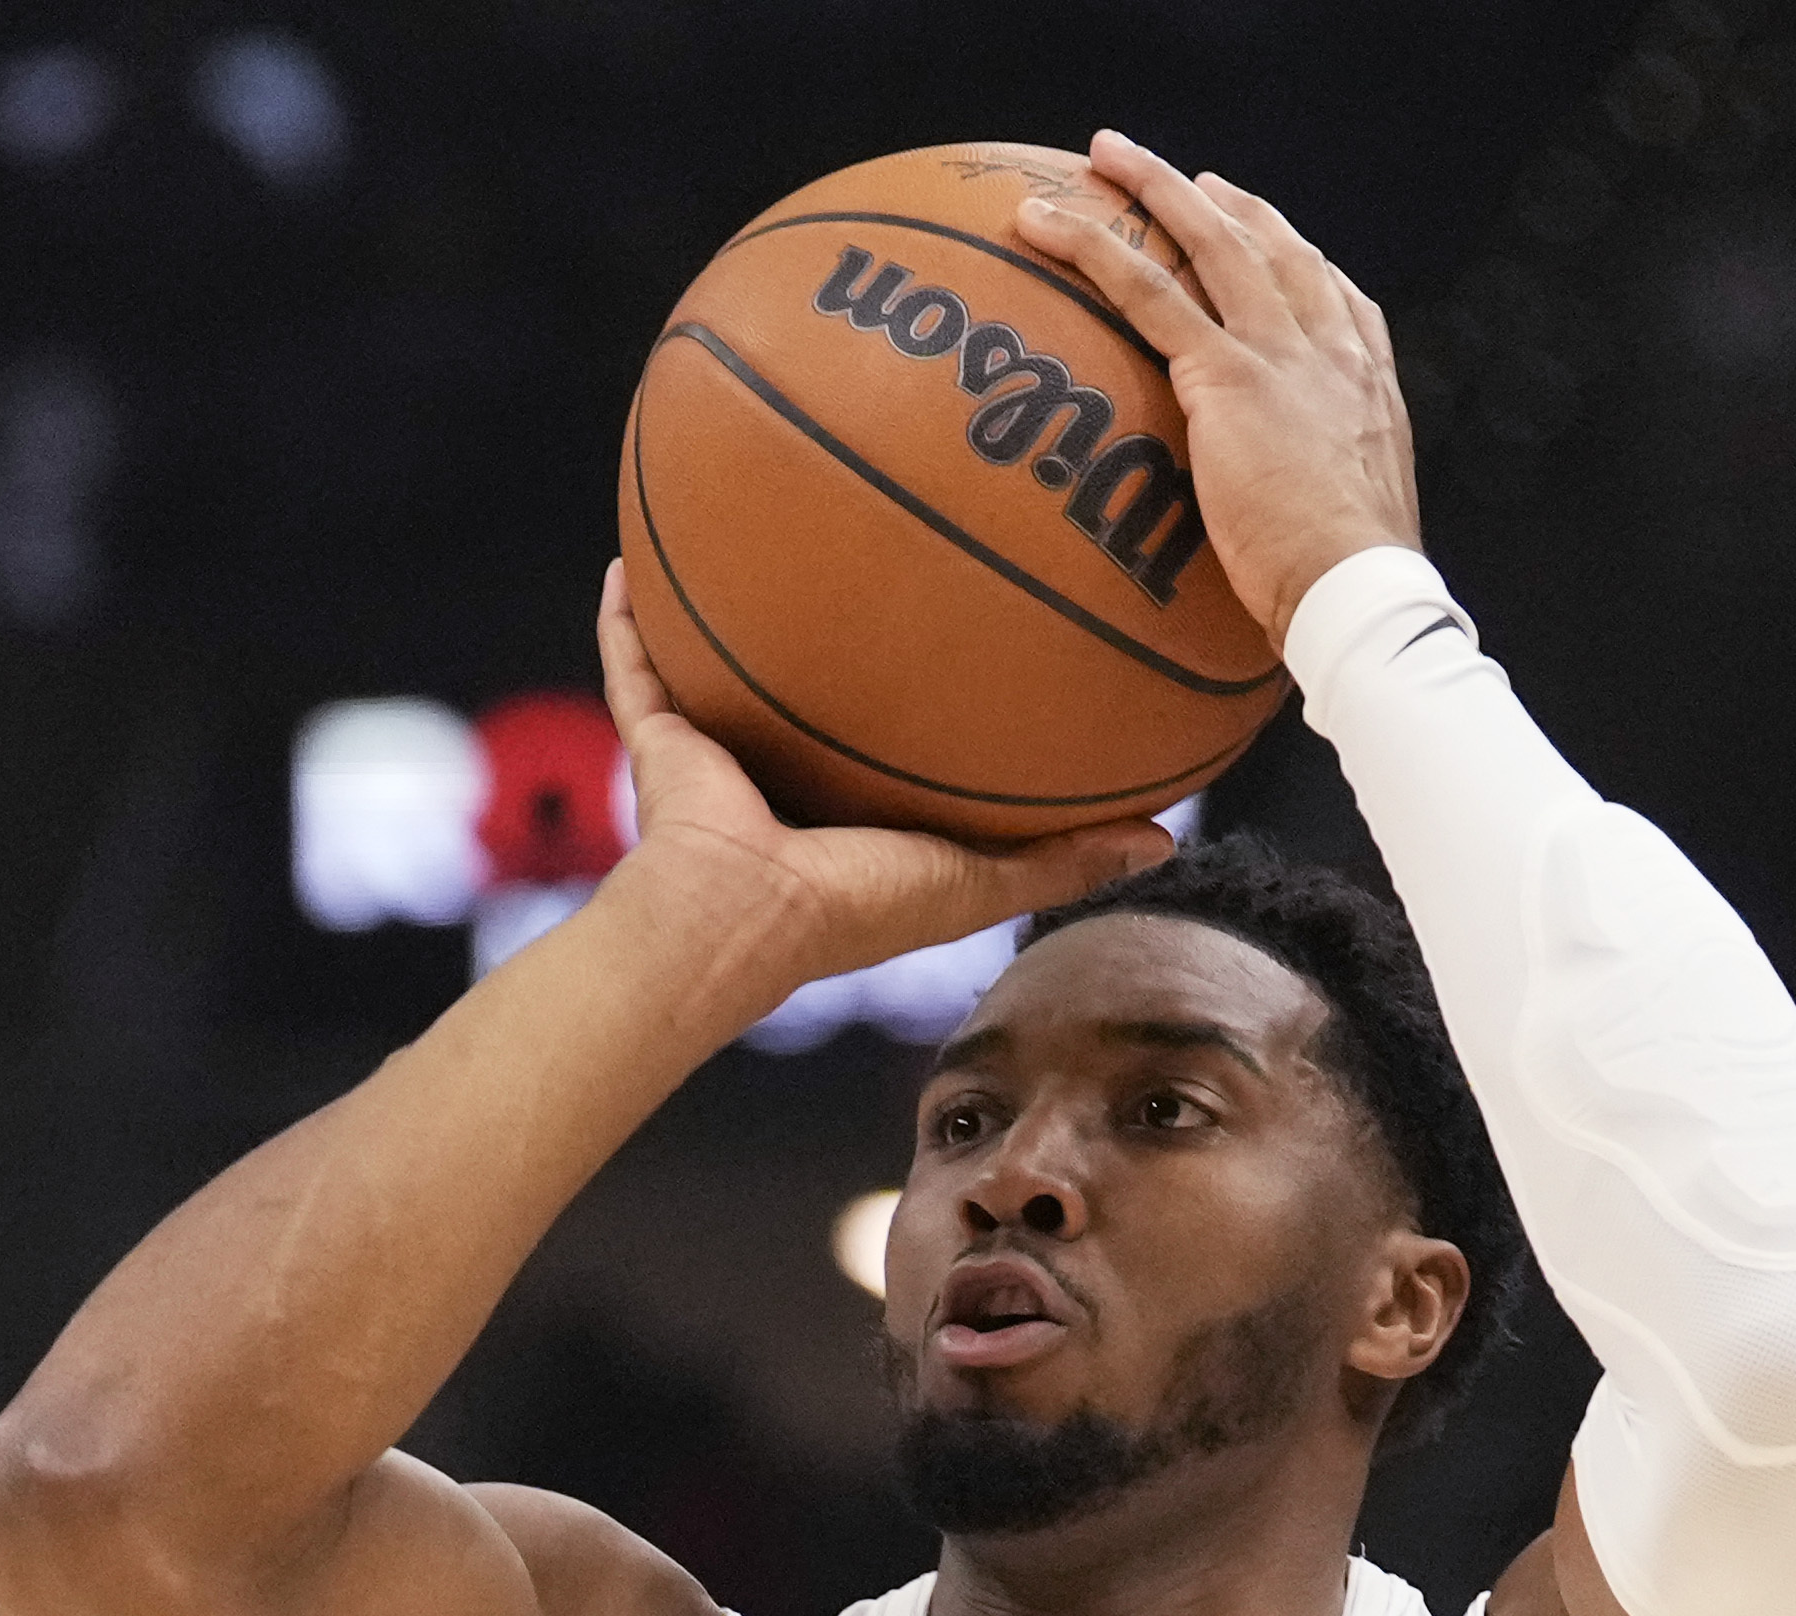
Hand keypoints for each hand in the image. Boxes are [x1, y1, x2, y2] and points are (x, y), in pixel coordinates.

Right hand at [594, 566, 1173, 1001]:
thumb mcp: (980, 881)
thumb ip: (1066, 859)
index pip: (899, 728)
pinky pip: (635, 661)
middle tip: (874, 533)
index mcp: (855, 803)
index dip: (932, 672)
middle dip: (836, 615)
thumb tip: (1168, 841)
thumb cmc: (856, 908)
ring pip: (721, 659)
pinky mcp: (658, 739)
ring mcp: (718, 750)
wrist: (739, 916)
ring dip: (729, 599)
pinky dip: (627, 615)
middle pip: (812, 677)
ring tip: (752, 519)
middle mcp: (785, 770)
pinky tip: (633, 552)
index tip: (979, 608)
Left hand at [1007, 132, 1421, 648]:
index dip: (1287, 249)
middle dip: (1216, 201)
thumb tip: (1287, 538)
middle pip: (1268, 245)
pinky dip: (1093, 250)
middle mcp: (1328, 347)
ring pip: (1207, 245)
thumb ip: (1317, 503)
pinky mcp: (1226, 375)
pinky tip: (1047, 227)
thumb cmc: (1350, 587)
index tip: (1253, 223)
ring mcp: (1278, 352)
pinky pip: (1146, 294)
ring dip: (1151, 190)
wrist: (1357, 586)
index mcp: (1365, 379)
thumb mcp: (1349, 528)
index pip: (1329, 290)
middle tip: (1172, 172)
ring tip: (1104, 158)